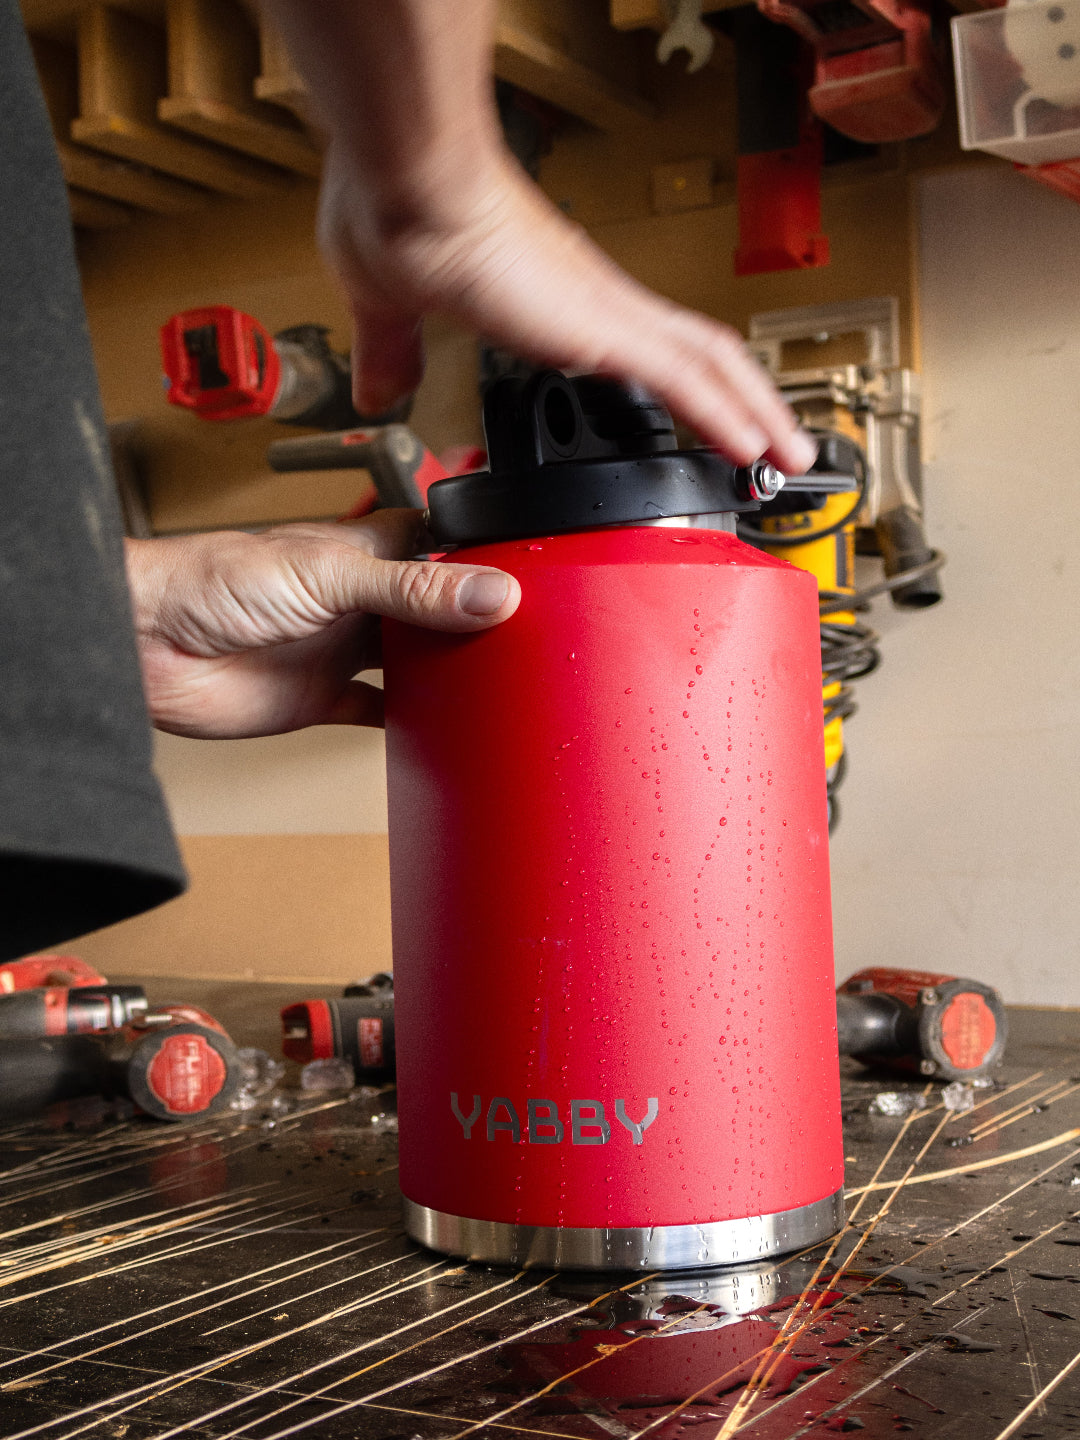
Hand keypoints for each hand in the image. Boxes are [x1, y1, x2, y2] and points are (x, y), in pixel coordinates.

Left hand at [125, 509, 519, 738]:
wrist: (145, 644)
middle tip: (534, 637)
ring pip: (414, 661)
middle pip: (436, 607)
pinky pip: (379, 713)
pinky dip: (410, 723)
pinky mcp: (322, 699)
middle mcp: (358, 600)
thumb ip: (412, 588)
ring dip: (450, 672)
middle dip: (477, 619)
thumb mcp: (327, 575)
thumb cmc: (211, 581)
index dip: (482, 556)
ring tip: (503, 682)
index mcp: (363, 552)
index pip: (439, 544)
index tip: (534, 574)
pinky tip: (443, 729)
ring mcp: (342, 650)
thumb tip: (491, 593)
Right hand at [259, 0, 816, 474]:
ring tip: (791, 457)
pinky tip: (753, 448)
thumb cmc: (403, 221)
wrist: (406, 192)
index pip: (647, 350)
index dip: (685, 387)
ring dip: (757, 413)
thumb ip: (394, 349)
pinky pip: (686, 379)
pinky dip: (726, 415)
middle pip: (703, 356)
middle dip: (748, 403)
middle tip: (780, 445)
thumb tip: (380, 387)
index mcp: (560, 305)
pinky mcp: (602, 329)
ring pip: (712, 366)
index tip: (704, 423)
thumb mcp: (392, 306)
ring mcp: (608, 315)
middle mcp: (598, 307)